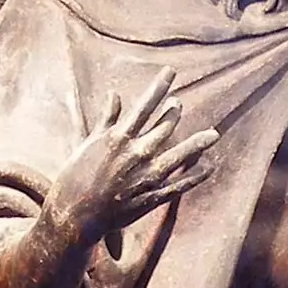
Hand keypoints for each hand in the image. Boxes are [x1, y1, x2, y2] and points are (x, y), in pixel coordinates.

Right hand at [48, 67, 219, 245]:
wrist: (74, 215)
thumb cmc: (76, 177)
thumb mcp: (89, 143)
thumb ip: (107, 119)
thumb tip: (115, 94)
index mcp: (118, 138)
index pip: (144, 106)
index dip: (159, 87)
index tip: (171, 72)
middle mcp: (135, 155)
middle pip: (164, 128)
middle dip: (173, 113)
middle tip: (178, 104)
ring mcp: (145, 177)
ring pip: (178, 156)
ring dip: (196, 144)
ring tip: (213, 134)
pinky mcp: (150, 198)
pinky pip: (178, 186)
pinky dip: (194, 177)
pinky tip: (208, 167)